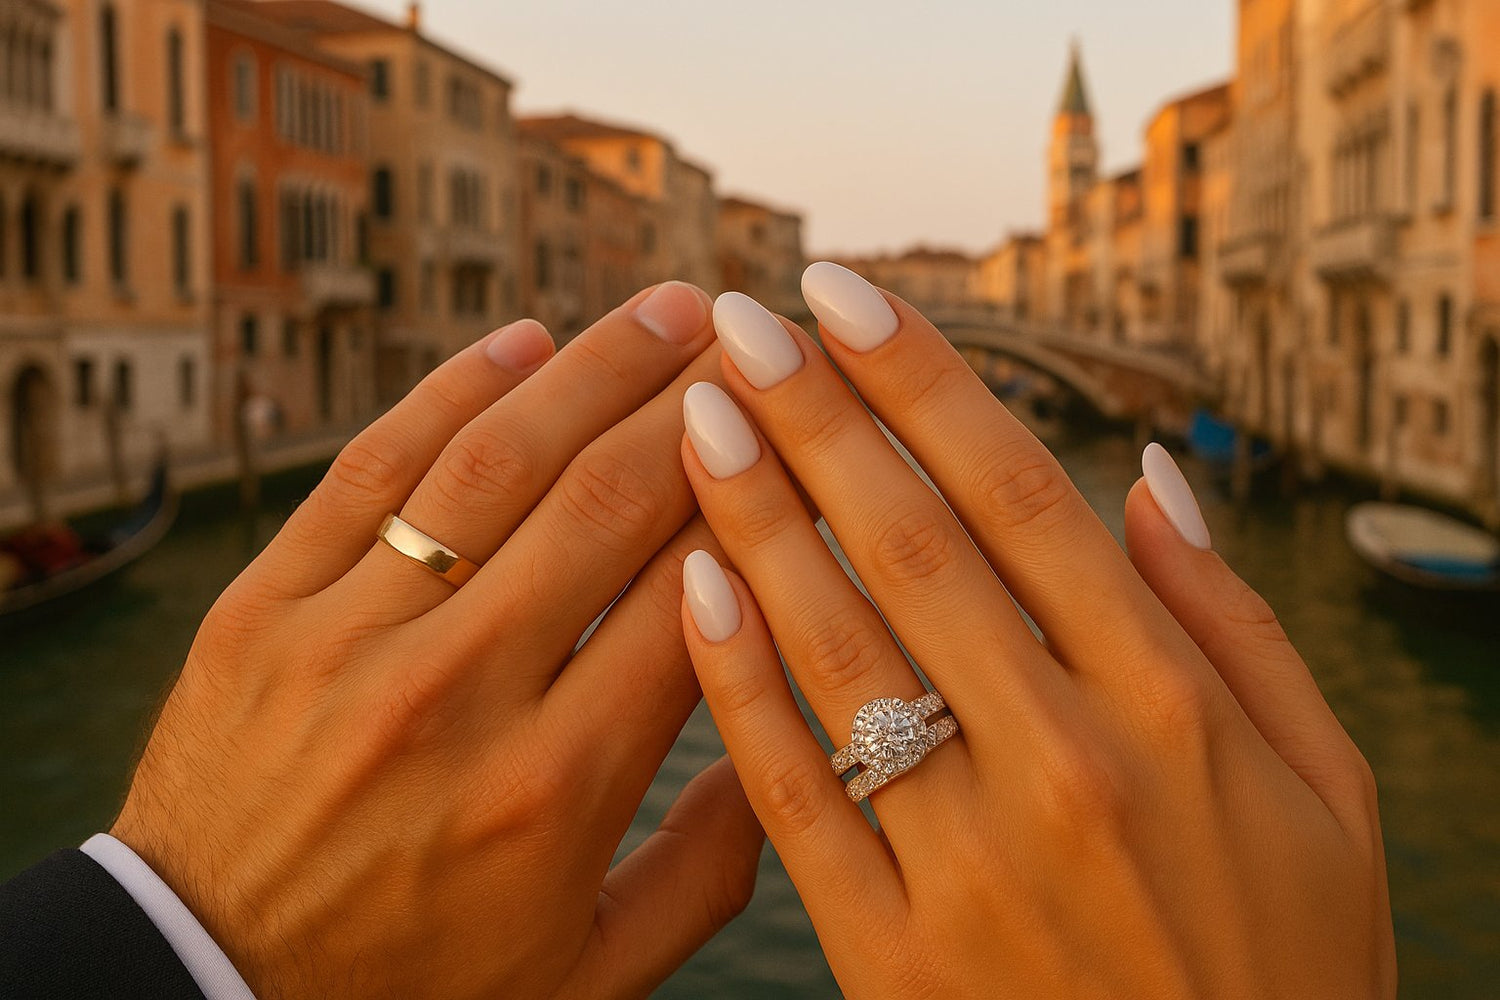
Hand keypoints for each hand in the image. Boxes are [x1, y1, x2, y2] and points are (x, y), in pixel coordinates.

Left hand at [110, 283, 763, 999]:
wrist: (203, 991)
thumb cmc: (420, 983)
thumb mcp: (592, 969)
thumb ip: (714, 867)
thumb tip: (800, 744)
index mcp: (554, 788)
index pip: (691, 594)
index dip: (762, 499)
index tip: (810, 436)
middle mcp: (456, 696)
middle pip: (606, 504)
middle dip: (700, 405)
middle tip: (763, 338)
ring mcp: (347, 641)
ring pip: (493, 463)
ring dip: (593, 368)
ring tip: (671, 308)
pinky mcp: (261, 611)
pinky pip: (366, 472)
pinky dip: (446, 392)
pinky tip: (520, 339)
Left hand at [676, 265, 1395, 998]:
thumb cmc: (1285, 960)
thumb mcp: (1323, 790)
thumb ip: (1237, 626)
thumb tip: (1150, 479)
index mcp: (1174, 708)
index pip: (1020, 497)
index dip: (921, 381)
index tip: (844, 296)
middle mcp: (1067, 764)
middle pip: (913, 547)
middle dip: (816, 416)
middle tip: (738, 316)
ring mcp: (970, 859)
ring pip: (840, 651)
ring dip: (756, 519)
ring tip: (694, 414)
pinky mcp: (891, 951)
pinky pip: (796, 795)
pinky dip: (742, 685)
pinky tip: (692, 585)